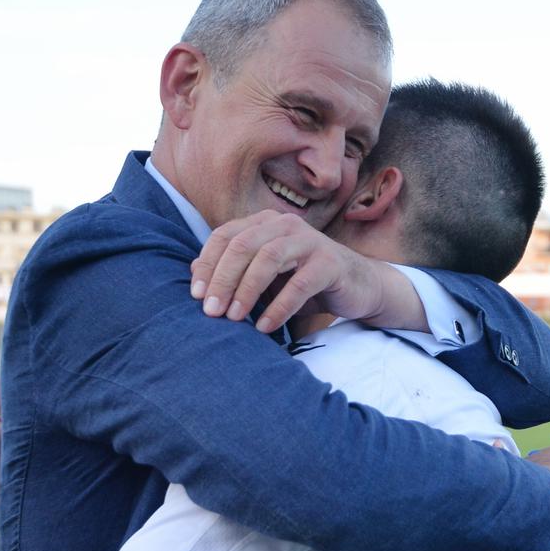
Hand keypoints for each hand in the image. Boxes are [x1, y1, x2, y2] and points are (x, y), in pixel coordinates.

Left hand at [189, 209, 425, 333]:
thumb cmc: (305, 282)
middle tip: (211, 311)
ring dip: (247, 290)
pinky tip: (266, 327)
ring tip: (235, 318)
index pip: (225, 235)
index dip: (207, 264)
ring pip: (268, 258)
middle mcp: (285, 225)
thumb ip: (234, 270)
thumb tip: (192, 270)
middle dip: (223, 279)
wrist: (357, 287)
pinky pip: (299, 283)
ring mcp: (310, 241)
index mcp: (265, 223)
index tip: (196, 296)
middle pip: (243, 245)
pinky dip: (279, 307)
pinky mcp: (331, 262)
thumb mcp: (266, 277)